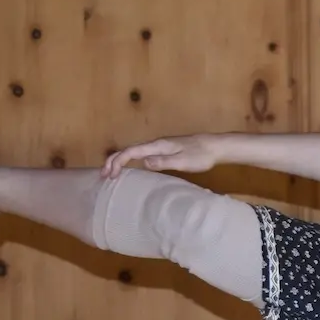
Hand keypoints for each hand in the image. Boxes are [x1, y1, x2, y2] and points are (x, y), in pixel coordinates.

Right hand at [101, 134, 222, 178]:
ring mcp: (160, 147)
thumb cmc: (201, 155)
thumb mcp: (183, 161)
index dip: (118, 162)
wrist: (215, 146)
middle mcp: (156, 144)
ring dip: (121, 161)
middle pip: (129, 151)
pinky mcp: (165, 150)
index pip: (131, 152)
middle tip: (104, 176)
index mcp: (157, 146)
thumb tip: (144, 162)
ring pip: (134, 152)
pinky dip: (132, 161)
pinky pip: (142, 155)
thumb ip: (163, 162)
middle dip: (114, 161)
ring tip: (111, 173)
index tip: (109, 175)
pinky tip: (132, 169)